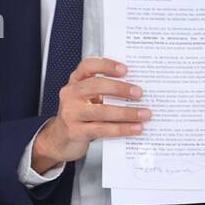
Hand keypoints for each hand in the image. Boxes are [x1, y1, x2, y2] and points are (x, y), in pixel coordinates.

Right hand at [32, 57, 148, 171]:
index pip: (88, 66)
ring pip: (101, 111)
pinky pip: (102, 129)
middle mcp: (70, 94)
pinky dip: (122, 129)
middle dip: (120, 88)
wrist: (60, 139)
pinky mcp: (75, 132)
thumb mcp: (89, 98)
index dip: (106, 65)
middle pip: (96, 86)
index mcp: (76, 81)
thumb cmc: (81, 115)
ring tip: (144, 114)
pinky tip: (135, 128)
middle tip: (139, 93)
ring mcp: (70, 113)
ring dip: (127, 113)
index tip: (125, 69)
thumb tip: (137, 90)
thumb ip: (106, 91)